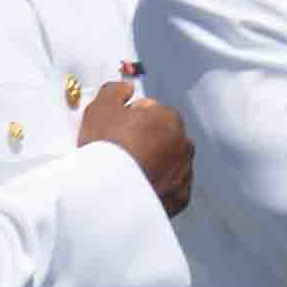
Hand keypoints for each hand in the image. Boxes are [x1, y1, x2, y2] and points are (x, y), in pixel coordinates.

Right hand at [81, 81, 194, 214]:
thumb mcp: (101, 108)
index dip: (129, 120)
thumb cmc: (106, 147)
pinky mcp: (180, 198)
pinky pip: (170, 188)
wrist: (109, 193)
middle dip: (146, 142)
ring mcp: (185, 173)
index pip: (150, 112)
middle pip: (162, 138)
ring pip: (168, 163)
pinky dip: (159, 187)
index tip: (115, 133)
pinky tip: (139, 189)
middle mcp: (184, 144)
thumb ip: (115, 91)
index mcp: (170, 119)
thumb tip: (127, 88)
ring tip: (127, 174)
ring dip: (154, 164)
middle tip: (120, 154)